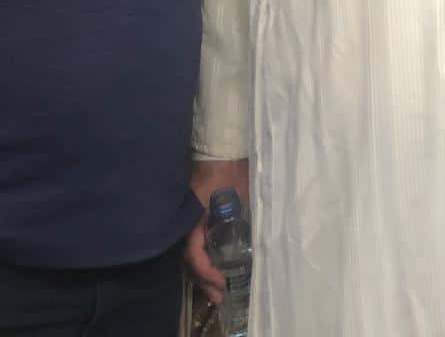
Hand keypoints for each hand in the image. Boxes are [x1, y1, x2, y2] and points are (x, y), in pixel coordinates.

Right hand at [185, 158, 248, 305]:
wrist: (220, 148)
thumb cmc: (231, 171)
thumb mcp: (237, 198)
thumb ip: (241, 221)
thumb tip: (259, 246)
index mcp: (192, 220)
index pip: (193, 255)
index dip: (206, 273)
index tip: (222, 284)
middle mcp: (185, 223)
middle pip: (189, 260)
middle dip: (204, 280)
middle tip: (219, 297)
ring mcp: (187, 220)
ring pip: (190, 253)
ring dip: (202, 272)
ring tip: (217, 288)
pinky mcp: (192, 216)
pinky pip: (194, 242)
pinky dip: (202, 257)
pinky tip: (214, 265)